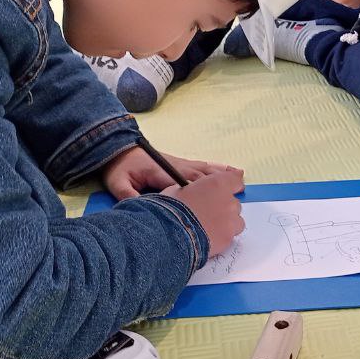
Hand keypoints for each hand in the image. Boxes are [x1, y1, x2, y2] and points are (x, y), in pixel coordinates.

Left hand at [102, 146, 238, 198]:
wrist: (118, 149)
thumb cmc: (119, 167)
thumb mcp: (118, 183)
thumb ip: (129, 196)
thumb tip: (143, 210)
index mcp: (162, 172)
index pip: (184, 183)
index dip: (200, 192)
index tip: (215, 203)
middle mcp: (176, 166)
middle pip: (200, 177)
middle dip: (218, 187)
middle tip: (236, 196)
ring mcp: (180, 163)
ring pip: (205, 170)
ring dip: (222, 176)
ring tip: (241, 181)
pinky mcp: (181, 163)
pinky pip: (203, 165)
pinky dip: (218, 167)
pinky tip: (230, 170)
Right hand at [165, 169, 245, 254]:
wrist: (170, 233)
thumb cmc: (171, 208)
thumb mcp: (179, 189)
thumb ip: (195, 189)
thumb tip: (194, 192)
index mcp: (218, 184)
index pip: (235, 179)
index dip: (232, 185)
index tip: (228, 189)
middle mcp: (229, 201)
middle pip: (234, 203)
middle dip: (224, 207)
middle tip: (208, 213)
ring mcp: (231, 221)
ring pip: (236, 221)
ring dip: (226, 223)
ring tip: (209, 228)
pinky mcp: (228, 239)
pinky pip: (229, 236)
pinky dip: (221, 237)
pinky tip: (207, 239)